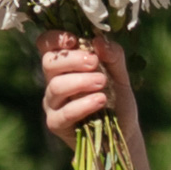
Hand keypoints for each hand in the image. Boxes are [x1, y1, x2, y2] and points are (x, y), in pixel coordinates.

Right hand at [36, 32, 148, 165]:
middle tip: (94, 62)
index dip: (54, 38)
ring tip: (102, 83)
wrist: (124, 130)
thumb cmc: (117, 98)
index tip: (74, 40)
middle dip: (73, 60)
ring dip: (81, 81)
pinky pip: (64, 112)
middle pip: (49, 63)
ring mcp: (52, 103)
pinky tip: (100, 101)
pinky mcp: (56, 123)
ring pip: (56, 86)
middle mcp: (53, 81)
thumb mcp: (120, 74)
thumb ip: (113, 56)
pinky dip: (83, 105)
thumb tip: (99, 40)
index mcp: (64, 65)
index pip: (46, 44)